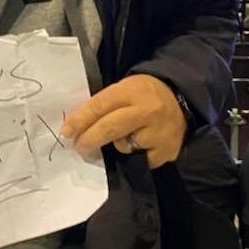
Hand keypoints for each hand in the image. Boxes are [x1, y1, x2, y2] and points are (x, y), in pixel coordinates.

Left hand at [61, 74, 185, 168]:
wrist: (181, 98)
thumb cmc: (144, 93)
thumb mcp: (124, 88)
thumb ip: (103, 105)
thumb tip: (75, 127)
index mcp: (132, 91)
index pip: (100, 106)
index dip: (80, 120)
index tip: (66, 132)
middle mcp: (146, 111)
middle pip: (110, 128)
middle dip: (89, 139)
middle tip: (79, 146)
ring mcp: (158, 132)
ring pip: (125, 146)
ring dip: (118, 145)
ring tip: (126, 136)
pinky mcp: (166, 151)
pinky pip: (141, 160)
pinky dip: (136, 155)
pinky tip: (142, 145)